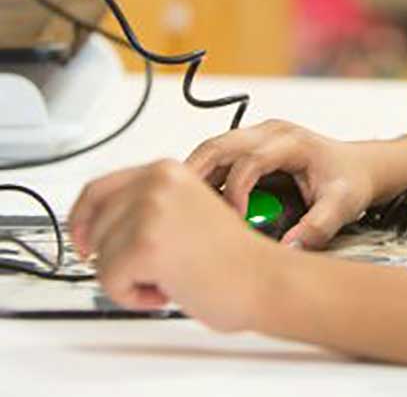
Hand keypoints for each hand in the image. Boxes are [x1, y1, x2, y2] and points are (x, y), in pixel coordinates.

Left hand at [68, 159, 278, 330]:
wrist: (263, 278)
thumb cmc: (233, 257)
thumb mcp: (186, 212)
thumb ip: (147, 207)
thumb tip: (98, 223)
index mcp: (167, 171)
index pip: (98, 189)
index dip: (82, 220)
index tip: (83, 242)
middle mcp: (157, 182)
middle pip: (91, 227)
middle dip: (113, 258)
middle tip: (154, 269)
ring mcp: (150, 211)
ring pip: (99, 257)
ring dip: (127, 279)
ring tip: (168, 276)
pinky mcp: (145, 244)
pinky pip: (109, 282)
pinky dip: (133, 296)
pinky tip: (168, 289)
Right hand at [184, 119, 378, 249]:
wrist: (360, 166)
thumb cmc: (350, 181)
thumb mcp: (342, 205)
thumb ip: (318, 227)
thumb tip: (289, 250)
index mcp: (293, 142)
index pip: (252, 160)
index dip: (237, 190)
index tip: (235, 220)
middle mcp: (271, 133)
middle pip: (219, 145)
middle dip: (195, 175)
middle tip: (177, 209)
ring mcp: (258, 138)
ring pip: (212, 149)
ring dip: (193, 177)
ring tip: (178, 210)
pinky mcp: (250, 148)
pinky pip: (217, 159)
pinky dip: (202, 179)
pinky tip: (194, 207)